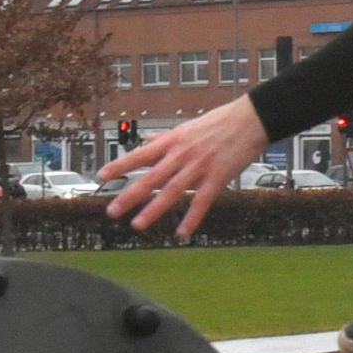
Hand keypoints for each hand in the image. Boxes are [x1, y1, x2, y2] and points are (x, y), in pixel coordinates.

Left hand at [102, 99, 269, 239]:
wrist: (251, 119)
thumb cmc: (220, 121)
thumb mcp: (188, 127)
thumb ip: (166, 139)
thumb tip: (147, 142)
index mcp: (173, 141)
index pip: (140, 155)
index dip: (120, 166)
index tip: (101, 176)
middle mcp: (182, 155)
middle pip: (150, 179)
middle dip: (129, 196)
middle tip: (112, 211)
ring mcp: (199, 167)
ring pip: (171, 193)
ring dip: (153, 210)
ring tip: (137, 224)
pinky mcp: (217, 178)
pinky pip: (201, 202)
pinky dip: (191, 219)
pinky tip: (182, 233)